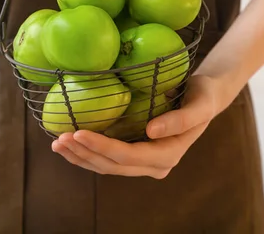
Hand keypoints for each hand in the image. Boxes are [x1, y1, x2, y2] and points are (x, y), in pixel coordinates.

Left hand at [51, 75, 232, 178]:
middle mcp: (155, 165)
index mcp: (168, 155)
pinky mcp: (137, 155)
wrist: (206, 97)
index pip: (128, 156)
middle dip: (84, 153)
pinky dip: (88, 153)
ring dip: (81, 157)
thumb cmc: (203, 96)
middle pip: (113, 165)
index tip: (79, 132)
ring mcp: (145, 163)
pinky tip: (71, 144)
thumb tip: (151, 131)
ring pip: (107, 167)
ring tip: (58, 143)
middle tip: (59, 139)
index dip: (101, 147)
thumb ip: (181, 120)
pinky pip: (108, 159)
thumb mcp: (199, 104)